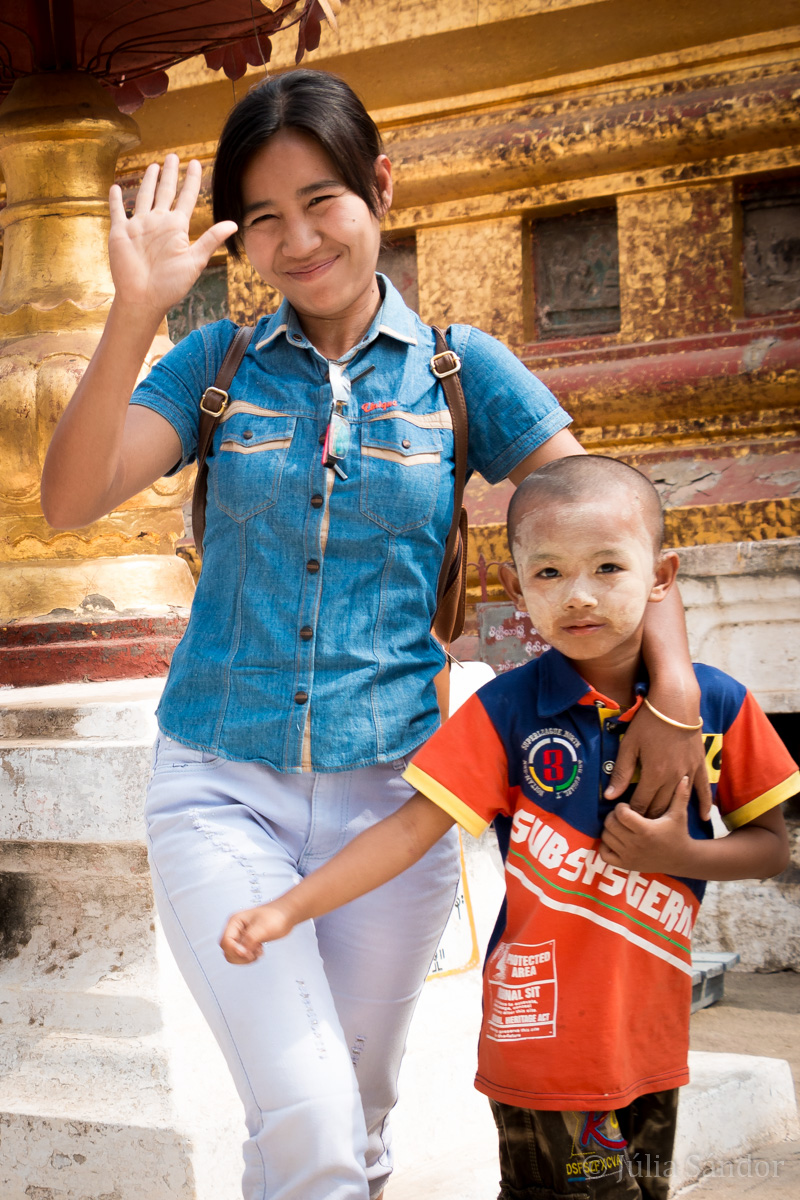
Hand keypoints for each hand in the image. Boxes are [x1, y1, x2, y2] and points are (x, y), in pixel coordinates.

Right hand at [108, 155, 237, 317]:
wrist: (144, 298)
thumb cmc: (171, 285)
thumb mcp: (194, 261)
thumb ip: (211, 240)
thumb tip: (234, 224)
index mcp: (176, 227)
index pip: (186, 197)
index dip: (191, 180)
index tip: (196, 162)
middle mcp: (158, 223)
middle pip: (166, 191)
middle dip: (170, 174)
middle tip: (174, 156)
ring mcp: (139, 226)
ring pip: (144, 196)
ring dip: (148, 181)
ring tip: (154, 166)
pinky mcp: (121, 233)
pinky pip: (118, 211)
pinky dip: (116, 200)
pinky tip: (115, 187)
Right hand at [220, 902, 294, 964]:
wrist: (287, 914)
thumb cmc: (276, 915)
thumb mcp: (262, 928)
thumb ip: (249, 941)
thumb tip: (240, 953)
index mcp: (235, 921)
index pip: (225, 942)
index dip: (235, 950)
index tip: (247, 951)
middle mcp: (236, 929)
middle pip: (227, 950)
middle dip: (240, 956)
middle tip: (253, 953)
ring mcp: (241, 936)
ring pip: (234, 955)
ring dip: (246, 957)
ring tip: (258, 951)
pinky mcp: (248, 941)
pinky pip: (243, 955)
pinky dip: (250, 957)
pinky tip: (260, 950)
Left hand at [600, 775, 692, 874]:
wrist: (682, 860)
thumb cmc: (679, 834)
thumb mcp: (679, 814)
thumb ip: (680, 795)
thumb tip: (684, 776)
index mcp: (646, 830)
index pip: (621, 814)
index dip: (621, 807)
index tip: (627, 806)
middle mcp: (635, 844)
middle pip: (610, 824)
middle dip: (613, 816)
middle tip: (622, 815)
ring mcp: (629, 856)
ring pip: (605, 837)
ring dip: (609, 829)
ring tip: (620, 825)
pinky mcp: (626, 865)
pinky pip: (604, 854)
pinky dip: (606, 846)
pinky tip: (616, 839)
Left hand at [605, 696, 710, 818]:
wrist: (676, 702)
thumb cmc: (649, 721)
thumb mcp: (629, 745)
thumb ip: (621, 773)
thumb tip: (610, 795)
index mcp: (654, 774)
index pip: (641, 804)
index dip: (632, 814)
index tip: (625, 820)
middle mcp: (673, 778)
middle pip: (659, 807)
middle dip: (648, 817)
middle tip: (639, 826)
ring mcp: (688, 772)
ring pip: (678, 801)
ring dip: (668, 813)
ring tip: (658, 823)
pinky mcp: (700, 765)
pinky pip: (702, 789)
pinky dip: (703, 805)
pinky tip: (703, 818)